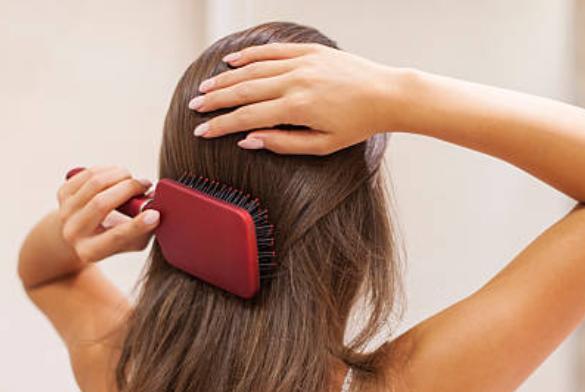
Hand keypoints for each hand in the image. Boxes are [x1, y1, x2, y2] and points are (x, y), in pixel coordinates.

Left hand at [56, 166, 158, 262]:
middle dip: (128, 189)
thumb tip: (157, 210)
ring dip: (119, 175)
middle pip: (100, 204)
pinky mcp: (62, 194)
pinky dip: (107, 170)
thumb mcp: (132, 242)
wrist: (83, 233)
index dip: (137, 225)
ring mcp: (65, 212)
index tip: (155, 213)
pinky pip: (87, 174)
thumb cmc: (115, 237)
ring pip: (94, 184)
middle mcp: (73, 233)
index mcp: (91, 251)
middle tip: (146, 184)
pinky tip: (118, 173)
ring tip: (132, 178)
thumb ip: (146, 230)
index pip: (115, 237)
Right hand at [189, 43, 400, 154]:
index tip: (201, 131)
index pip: (247, 116)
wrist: (387, 95)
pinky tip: (232, 61)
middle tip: (194, 107)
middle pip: (243, 90)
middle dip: (215, 100)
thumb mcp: (323, 144)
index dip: (221, 125)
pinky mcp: (309, 51)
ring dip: (226, 78)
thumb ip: (283, 143)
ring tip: (205, 87)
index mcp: (297, 108)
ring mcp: (301, 63)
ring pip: (253, 69)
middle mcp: (295, 81)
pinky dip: (250, 55)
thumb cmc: (358, 124)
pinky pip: (272, 50)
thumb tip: (248, 140)